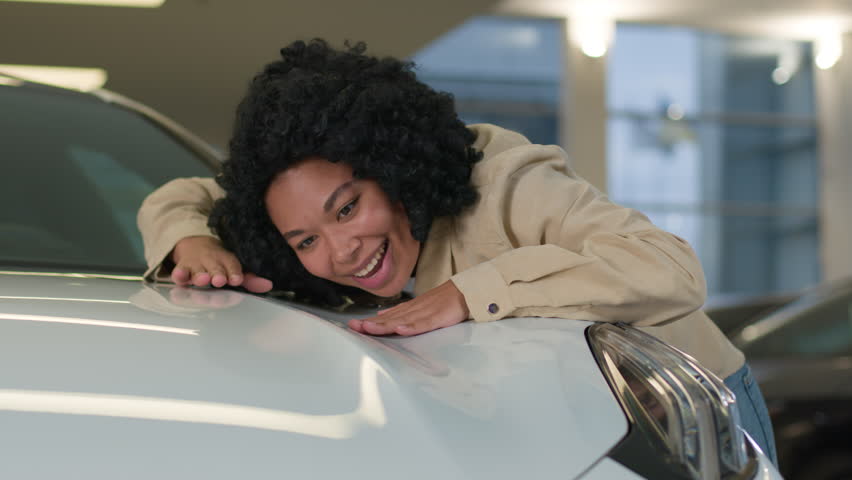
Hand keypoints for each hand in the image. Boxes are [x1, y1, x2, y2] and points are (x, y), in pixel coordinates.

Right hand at [170, 236, 272, 292]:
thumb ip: (250, 280)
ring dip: (199, 275)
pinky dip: (179, 275)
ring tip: (202, 280)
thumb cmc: (220, 262)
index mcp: (226, 259)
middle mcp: (211, 261)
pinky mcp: (181, 268)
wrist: (196, 245)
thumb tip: (268, 285)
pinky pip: (179, 272)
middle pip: (215, 267)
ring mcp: (196, 264)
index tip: (237, 279)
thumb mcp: (234, 268)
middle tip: (219, 280)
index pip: (232, 264)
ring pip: (197, 270)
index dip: (234, 271)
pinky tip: (179, 278)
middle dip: (217, 274)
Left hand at [348, 280, 469, 335]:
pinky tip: (401, 330)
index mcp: (410, 309)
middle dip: (371, 324)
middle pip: (389, 319)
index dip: (370, 322)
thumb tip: (383, 316)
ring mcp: (425, 312)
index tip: (353, 326)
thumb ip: (402, 313)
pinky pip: (424, 323)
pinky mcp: (438, 317)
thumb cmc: (445, 301)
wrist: (466, 290)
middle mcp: (414, 310)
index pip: (386, 317)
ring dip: (384, 325)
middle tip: (353, 327)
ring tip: (368, 328)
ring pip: (402, 320)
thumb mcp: (421, 307)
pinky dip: (412, 327)